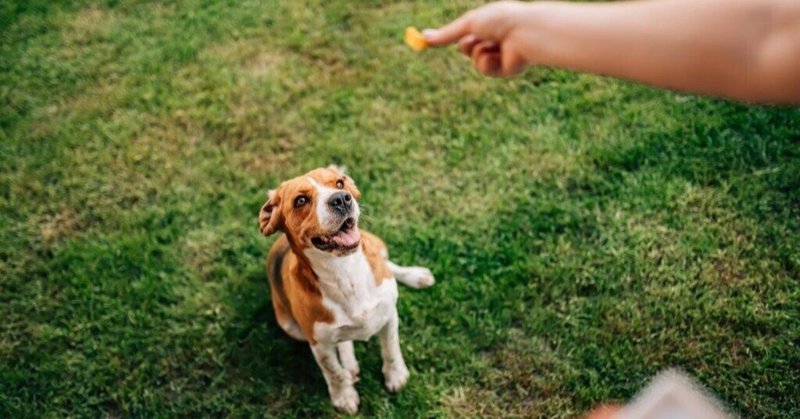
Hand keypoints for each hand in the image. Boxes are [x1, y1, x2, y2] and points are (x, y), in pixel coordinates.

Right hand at [423, 1, 538, 76]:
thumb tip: (423, 37)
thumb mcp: (469, 24)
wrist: (525, 33)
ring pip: (475, 61)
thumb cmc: (500, 21)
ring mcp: (501, 55)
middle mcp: (495, 39)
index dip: (452, 37)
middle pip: (469, 49)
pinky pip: (486, 70)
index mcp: (490, 23)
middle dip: (467, 46)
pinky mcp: (506, 69)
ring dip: (477, 53)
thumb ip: (447, 34)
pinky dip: (488, 63)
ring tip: (491, 45)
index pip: (466, 32)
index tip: (437, 42)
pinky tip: (498, 56)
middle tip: (469, 42)